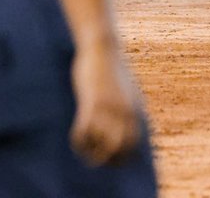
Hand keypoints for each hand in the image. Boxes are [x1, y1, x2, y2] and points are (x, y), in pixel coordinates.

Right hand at [70, 42, 141, 165]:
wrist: (103, 47)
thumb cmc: (112, 68)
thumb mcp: (126, 89)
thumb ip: (128, 106)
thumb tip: (128, 119)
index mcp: (134, 110)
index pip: (133, 143)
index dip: (122, 157)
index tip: (110, 162)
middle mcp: (124, 111)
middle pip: (120, 147)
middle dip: (107, 159)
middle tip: (94, 161)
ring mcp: (109, 108)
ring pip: (103, 143)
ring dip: (91, 153)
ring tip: (83, 150)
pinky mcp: (92, 102)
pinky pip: (85, 130)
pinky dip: (80, 141)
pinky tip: (75, 140)